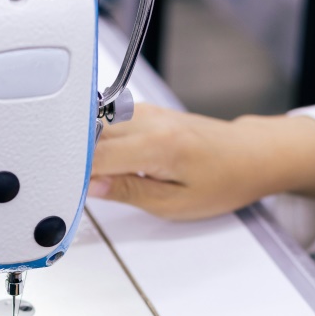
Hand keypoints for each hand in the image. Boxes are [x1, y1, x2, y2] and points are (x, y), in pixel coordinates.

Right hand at [88, 104, 314, 218]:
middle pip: (90, 137)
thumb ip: (129, 192)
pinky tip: (103, 160)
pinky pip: (109, 124)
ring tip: (87, 174)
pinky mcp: (146, 112)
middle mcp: (149, 120)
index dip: (74, 175)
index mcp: (157, 145)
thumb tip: (92, 186)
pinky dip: (99, 141)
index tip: (63, 191)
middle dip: (75, 161)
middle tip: (69, 187)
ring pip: (95, 128)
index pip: (95, 156)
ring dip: (86, 150)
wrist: (251, 155)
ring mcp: (146, 112)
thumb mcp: (176, 203)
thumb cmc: (225, 179)